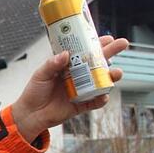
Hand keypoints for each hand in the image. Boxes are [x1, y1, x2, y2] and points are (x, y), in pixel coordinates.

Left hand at [11, 35, 128, 141]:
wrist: (31, 114)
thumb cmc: (34, 92)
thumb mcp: (40, 75)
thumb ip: (52, 64)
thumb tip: (65, 54)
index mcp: (68, 66)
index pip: (84, 52)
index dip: (96, 44)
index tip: (107, 37)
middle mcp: (77, 76)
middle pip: (97, 63)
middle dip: (111, 53)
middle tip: (122, 44)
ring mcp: (81, 90)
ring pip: (101, 81)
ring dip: (111, 76)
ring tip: (116, 72)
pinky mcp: (82, 105)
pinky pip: (96, 101)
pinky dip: (101, 99)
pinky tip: (104, 95)